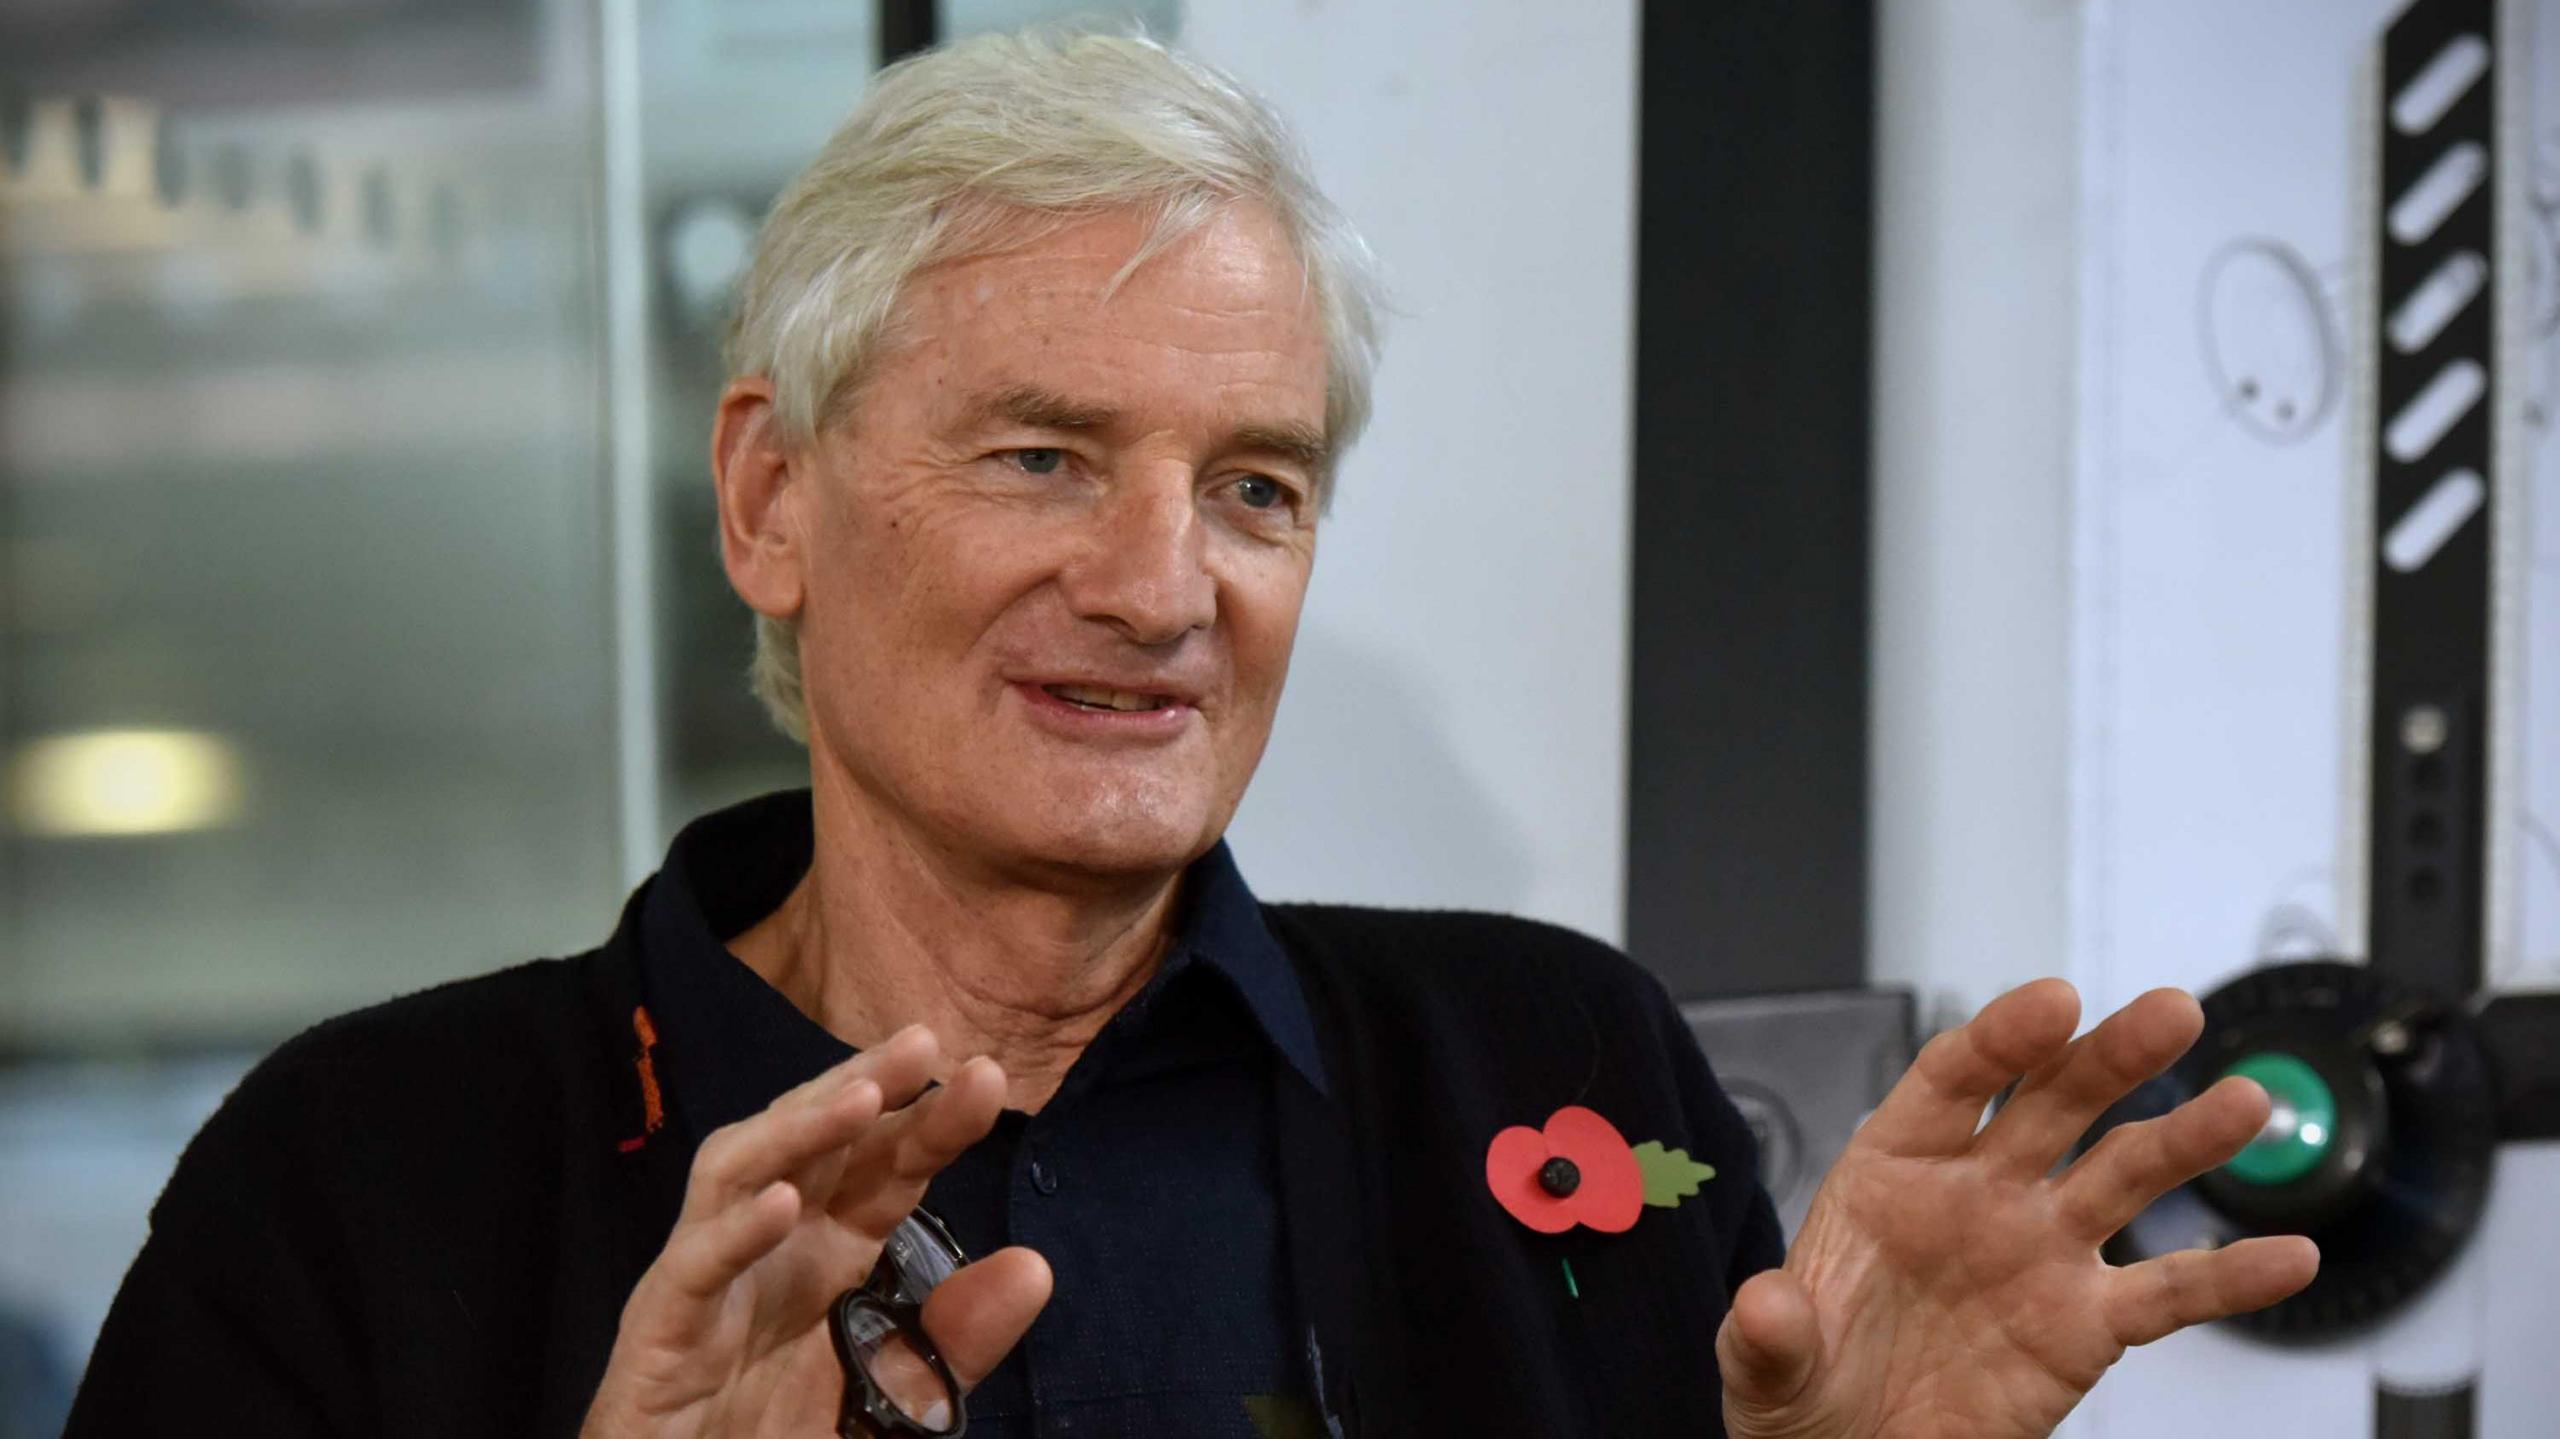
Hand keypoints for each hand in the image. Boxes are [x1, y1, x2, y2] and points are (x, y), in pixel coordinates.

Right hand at [580, 1025, 1051, 1437]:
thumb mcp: (892, 1400)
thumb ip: (954, 1344)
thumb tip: (1036, 1268)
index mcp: (828, 1257)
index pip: (883, 1168)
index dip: (929, 1121)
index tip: (986, 1075)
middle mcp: (769, 1251)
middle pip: (811, 1146)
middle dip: (862, 1087)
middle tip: (922, 1043)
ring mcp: (708, 1283)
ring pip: (736, 1174)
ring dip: (798, 1131)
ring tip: (860, 1098)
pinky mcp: (658, 1334)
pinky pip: (693, 1268)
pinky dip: (735, 1232)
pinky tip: (785, 1204)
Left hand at [1717, 981, 2318, 1438]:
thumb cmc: (1807, 1386)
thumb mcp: (1765, 1362)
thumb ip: (1769, 1334)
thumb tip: (1766, 1306)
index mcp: (1894, 1170)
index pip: (1954, 1080)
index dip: (2005, 1038)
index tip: (2054, 1003)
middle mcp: (1978, 1193)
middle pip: (2055, 1102)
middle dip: (2111, 1056)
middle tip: (2170, 1013)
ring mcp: (2039, 1251)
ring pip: (2123, 1175)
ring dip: (2186, 1139)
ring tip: (2246, 1103)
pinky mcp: (2084, 1324)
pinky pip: (2167, 1295)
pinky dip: (2229, 1277)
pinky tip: (2289, 1256)